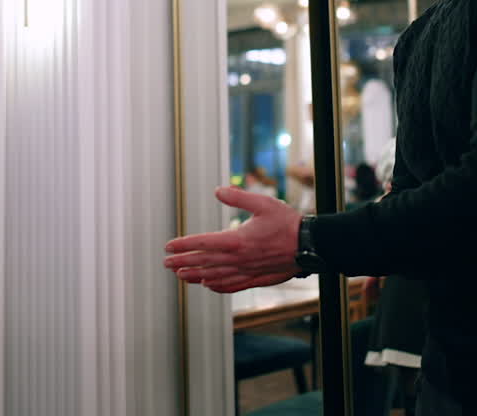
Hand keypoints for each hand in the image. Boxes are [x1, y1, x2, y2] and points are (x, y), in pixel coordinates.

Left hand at [163, 186, 301, 292]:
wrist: (310, 245)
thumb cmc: (288, 222)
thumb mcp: (263, 203)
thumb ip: (238, 197)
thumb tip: (218, 190)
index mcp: (237, 240)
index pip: (202, 243)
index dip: (183, 244)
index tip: (168, 245)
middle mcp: (238, 259)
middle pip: (204, 262)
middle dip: (183, 262)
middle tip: (166, 263)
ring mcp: (247, 271)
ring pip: (215, 276)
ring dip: (195, 276)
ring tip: (180, 275)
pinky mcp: (256, 278)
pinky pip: (231, 286)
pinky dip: (217, 286)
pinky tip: (208, 285)